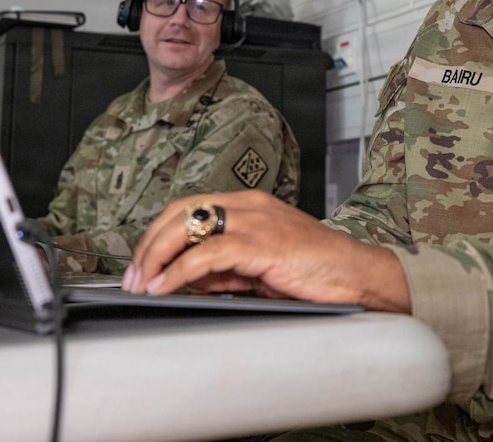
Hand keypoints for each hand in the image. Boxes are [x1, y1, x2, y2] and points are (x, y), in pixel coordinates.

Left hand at [122, 190, 411, 312]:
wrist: (359, 277)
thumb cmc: (318, 273)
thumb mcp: (262, 269)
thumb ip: (227, 269)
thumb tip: (189, 279)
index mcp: (249, 205)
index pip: (188, 208)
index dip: (157, 235)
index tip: (141, 265)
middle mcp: (249, 205)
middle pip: (180, 211)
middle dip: (148, 245)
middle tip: (133, 277)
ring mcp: (256, 221)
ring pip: (188, 226)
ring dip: (156, 257)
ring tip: (143, 284)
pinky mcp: (263, 244)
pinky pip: (207, 253)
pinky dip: (179, 270)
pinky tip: (167, 286)